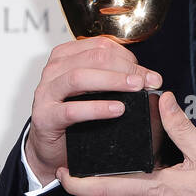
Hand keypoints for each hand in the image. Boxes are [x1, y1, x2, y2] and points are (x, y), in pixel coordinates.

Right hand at [25, 35, 161, 183]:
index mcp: (66, 57)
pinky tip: (116, 109)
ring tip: (135, 88)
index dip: (128, 57)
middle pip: (93, 58)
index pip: (100, 46)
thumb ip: (116, 78)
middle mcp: (54, 70)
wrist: (52, 149)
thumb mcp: (95, 91)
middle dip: (125, 68)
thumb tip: (150, 78)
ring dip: (112, 81)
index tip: (148, 74)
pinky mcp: (45, 117)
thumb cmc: (75, 117)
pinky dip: (97, 108)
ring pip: (79, 77)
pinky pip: (72, 109)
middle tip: (146, 81)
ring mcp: (46, 93)